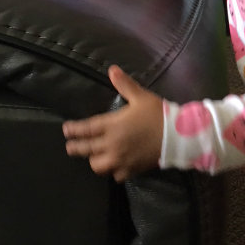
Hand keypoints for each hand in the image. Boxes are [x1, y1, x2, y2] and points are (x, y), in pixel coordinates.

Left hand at [62, 66, 163, 181]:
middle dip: (74, 147)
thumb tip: (112, 69)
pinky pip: (116, 175)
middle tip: (71, 146)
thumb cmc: (158, 114)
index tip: (66, 130)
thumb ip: (125, 84)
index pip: (84, 129)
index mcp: (111, 125)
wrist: (178, 136)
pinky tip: (116, 167)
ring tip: (95, 157)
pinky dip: (114, 172)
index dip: (72, 130)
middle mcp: (111, 144)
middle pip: (84, 149)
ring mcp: (121, 159)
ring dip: (94, 161)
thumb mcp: (141, 97)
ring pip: (97, 165)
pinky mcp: (132, 169)